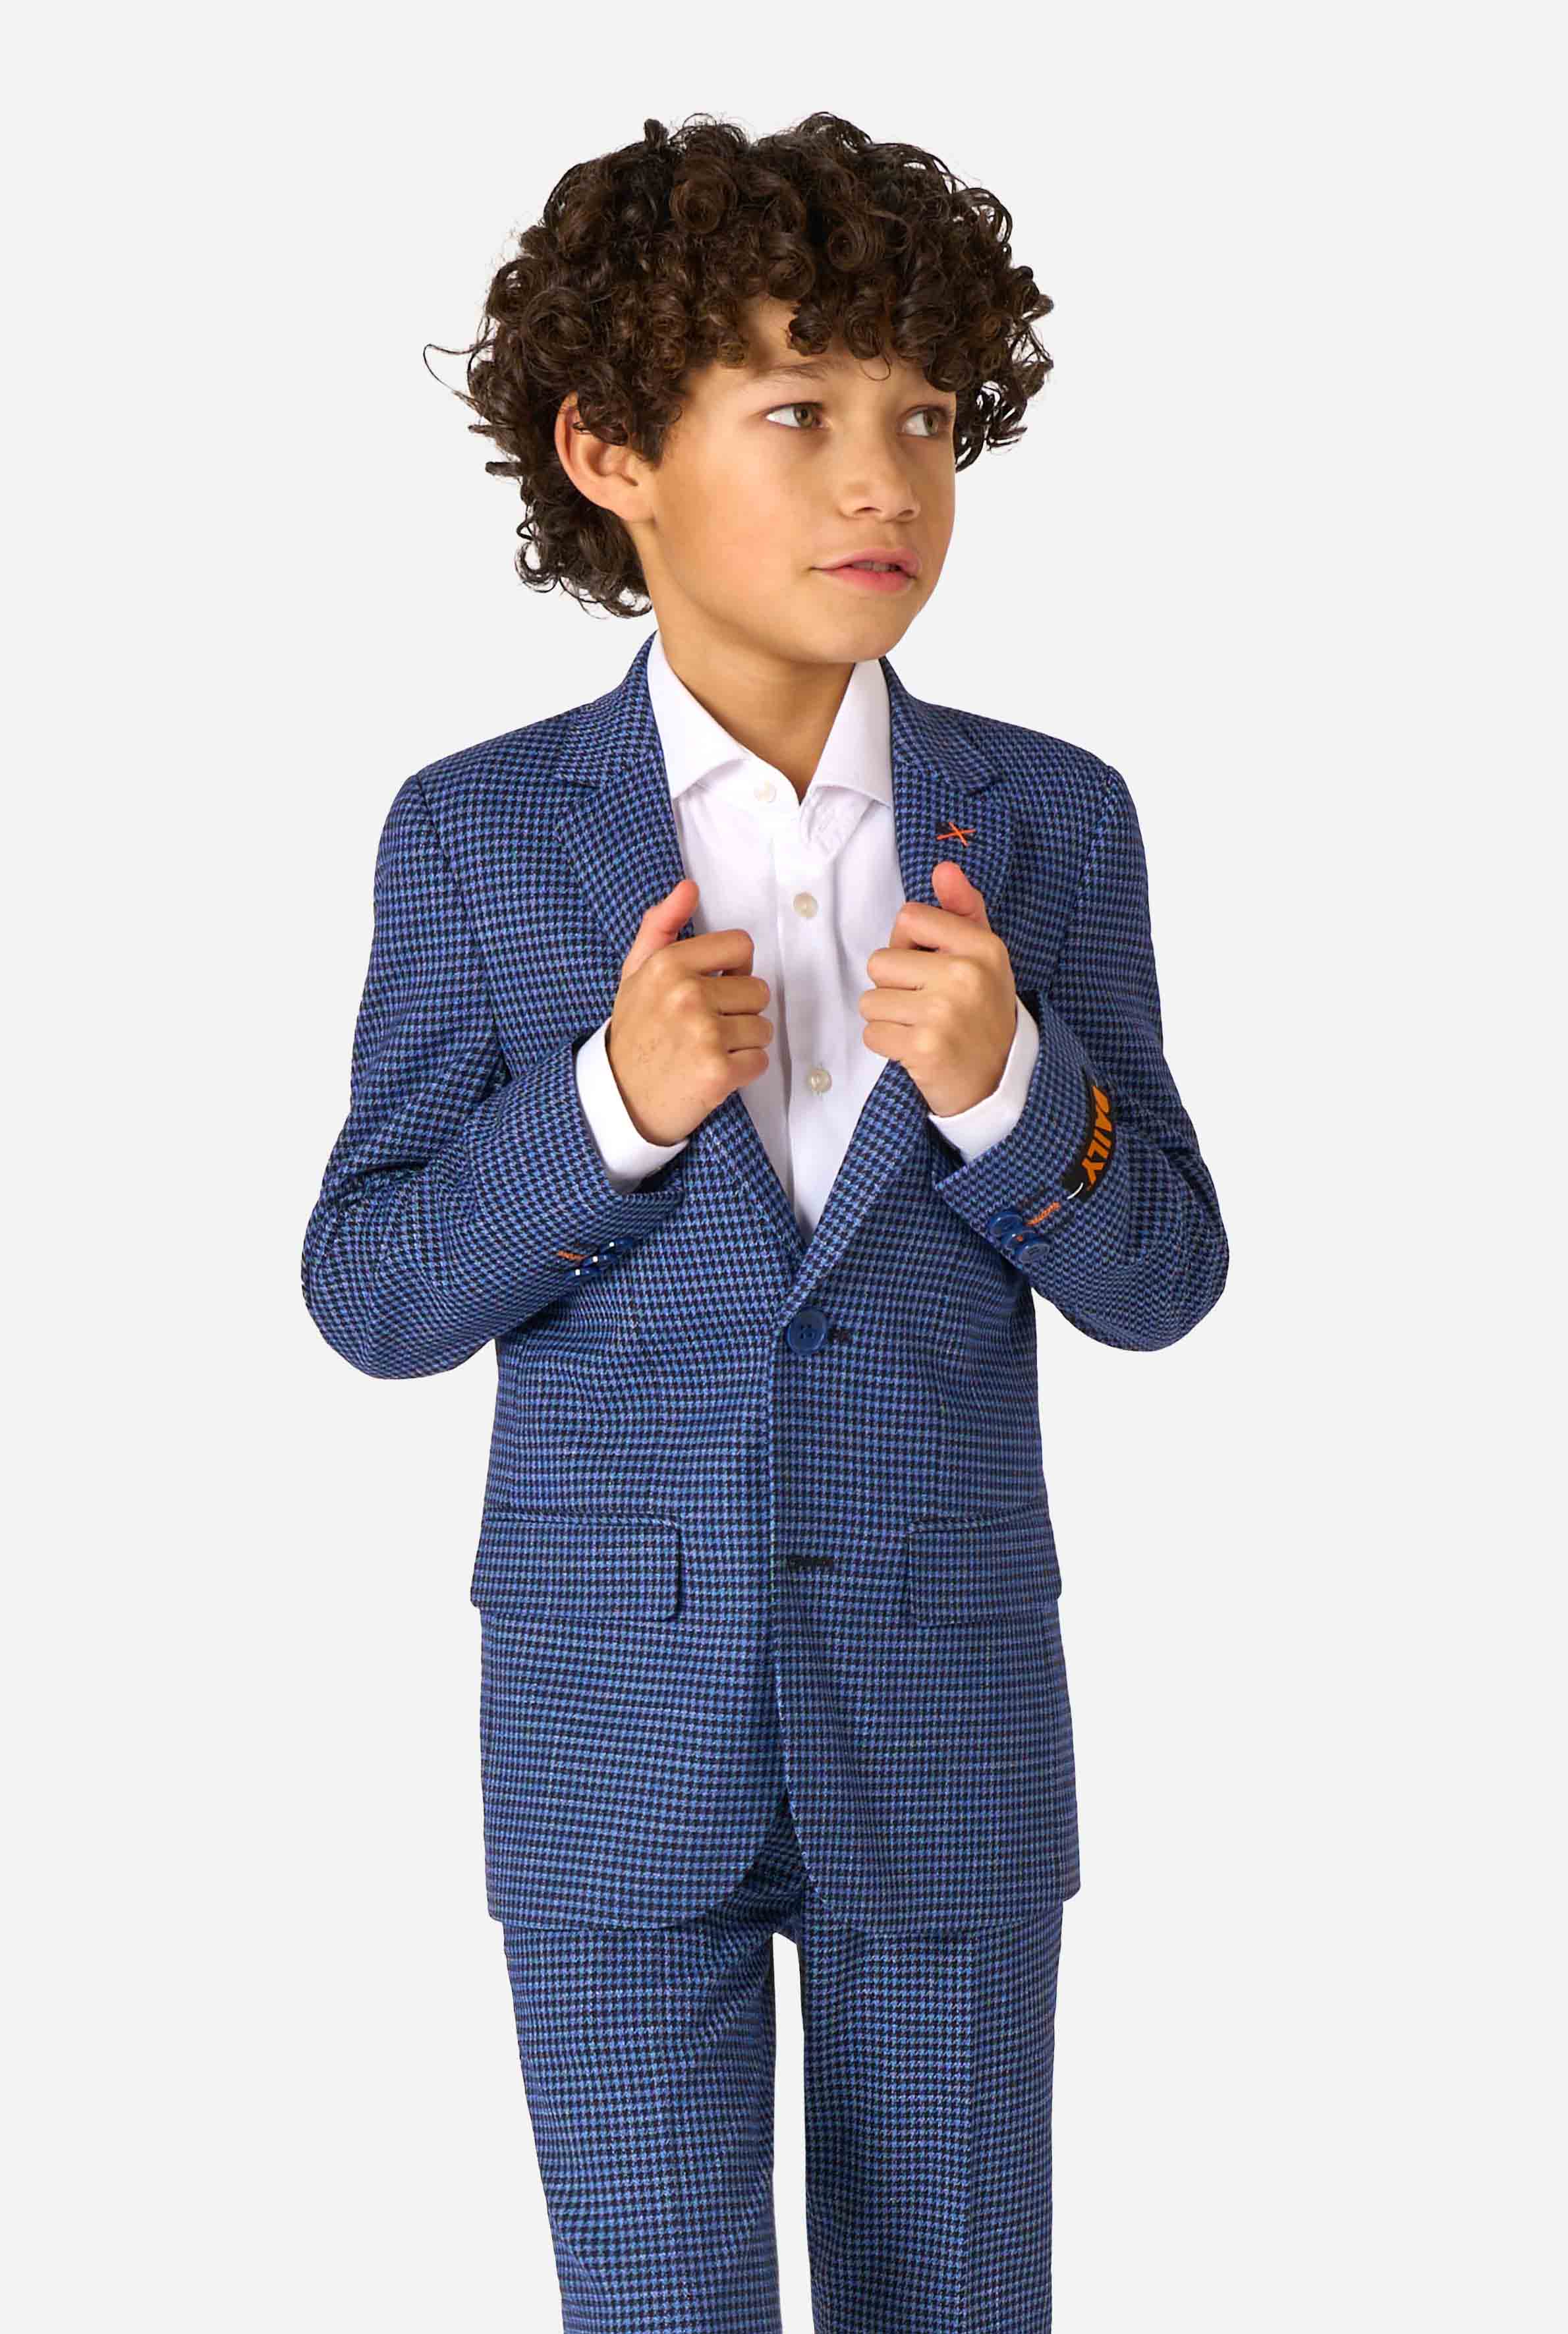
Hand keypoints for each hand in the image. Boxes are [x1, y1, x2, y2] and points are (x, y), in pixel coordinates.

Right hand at [605, 878, 772, 1144]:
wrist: (620, 1098)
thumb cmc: (636, 1032)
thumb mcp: (636, 973)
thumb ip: (660, 926)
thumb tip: (688, 886)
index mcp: (668, 964)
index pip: (741, 946)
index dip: (734, 969)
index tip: (714, 987)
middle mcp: (686, 994)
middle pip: (758, 989)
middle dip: (739, 1010)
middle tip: (704, 1028)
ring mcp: (704, 1034)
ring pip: (763, 1027)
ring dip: (743, 1042)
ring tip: (708, 1050)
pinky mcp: (718, 1072)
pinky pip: (760, 1060)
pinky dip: (744, 1070)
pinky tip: (714, 1073)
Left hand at [859, 859, 1016, 1115]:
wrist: (999, 1080)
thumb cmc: (982, 1012)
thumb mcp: (983, 956)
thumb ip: (963, 909)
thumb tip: (943, 867)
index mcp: (982, 946)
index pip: (908, 919)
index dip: (907, 945)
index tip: (930, 967)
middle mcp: (966, 975)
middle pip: (880, 961)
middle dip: (893, 986)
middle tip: (925, 1005)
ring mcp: (944, 1012)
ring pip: (871, 1000)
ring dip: (888, 1017)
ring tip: (921, 1027)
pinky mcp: (924, 1047)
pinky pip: (872, 1033)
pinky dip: (887, 1044)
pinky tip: (916, 1048)